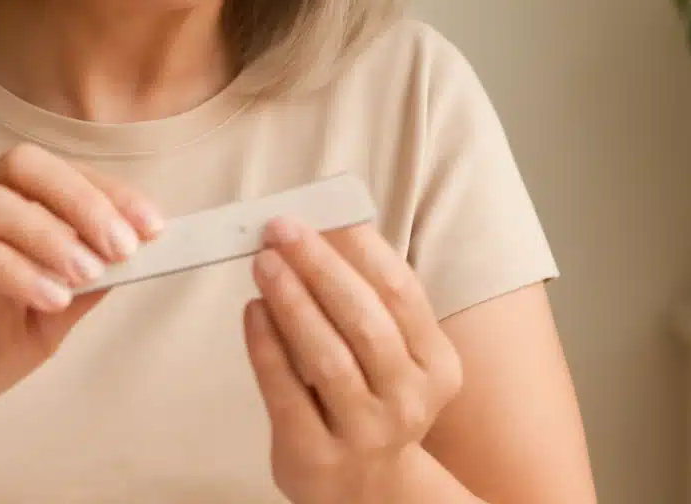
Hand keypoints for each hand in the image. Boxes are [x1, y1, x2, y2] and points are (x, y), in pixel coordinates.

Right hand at [0, 143, 162, 437]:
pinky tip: (50, 298)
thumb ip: (90, 280)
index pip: (60, 173)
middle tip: (120, 246)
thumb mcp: (57, 312)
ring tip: (86, 275)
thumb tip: (140, 251)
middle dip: (79, 199)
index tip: (153, 226)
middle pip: (21, 165)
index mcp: (6, 203)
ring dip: (49, 236)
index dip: (109, 193)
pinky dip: (15, 270)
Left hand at [243, 218, 463, 503]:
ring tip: (265, 263)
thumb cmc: (373, 400)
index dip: (362, 248)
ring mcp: (364, 433)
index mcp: (437, 366)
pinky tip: (252, 310)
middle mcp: (408, 401)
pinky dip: (266, 345)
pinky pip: (286, 391)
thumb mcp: (394, 355)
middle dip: (320, 267)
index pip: (402, 293)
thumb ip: (369, 301)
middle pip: (365, 321)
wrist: (367, 491)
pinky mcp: (315, 455)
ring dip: (292, 300)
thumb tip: (322, 227)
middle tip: (282, 230)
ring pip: (328, 356)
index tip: (325, 214)